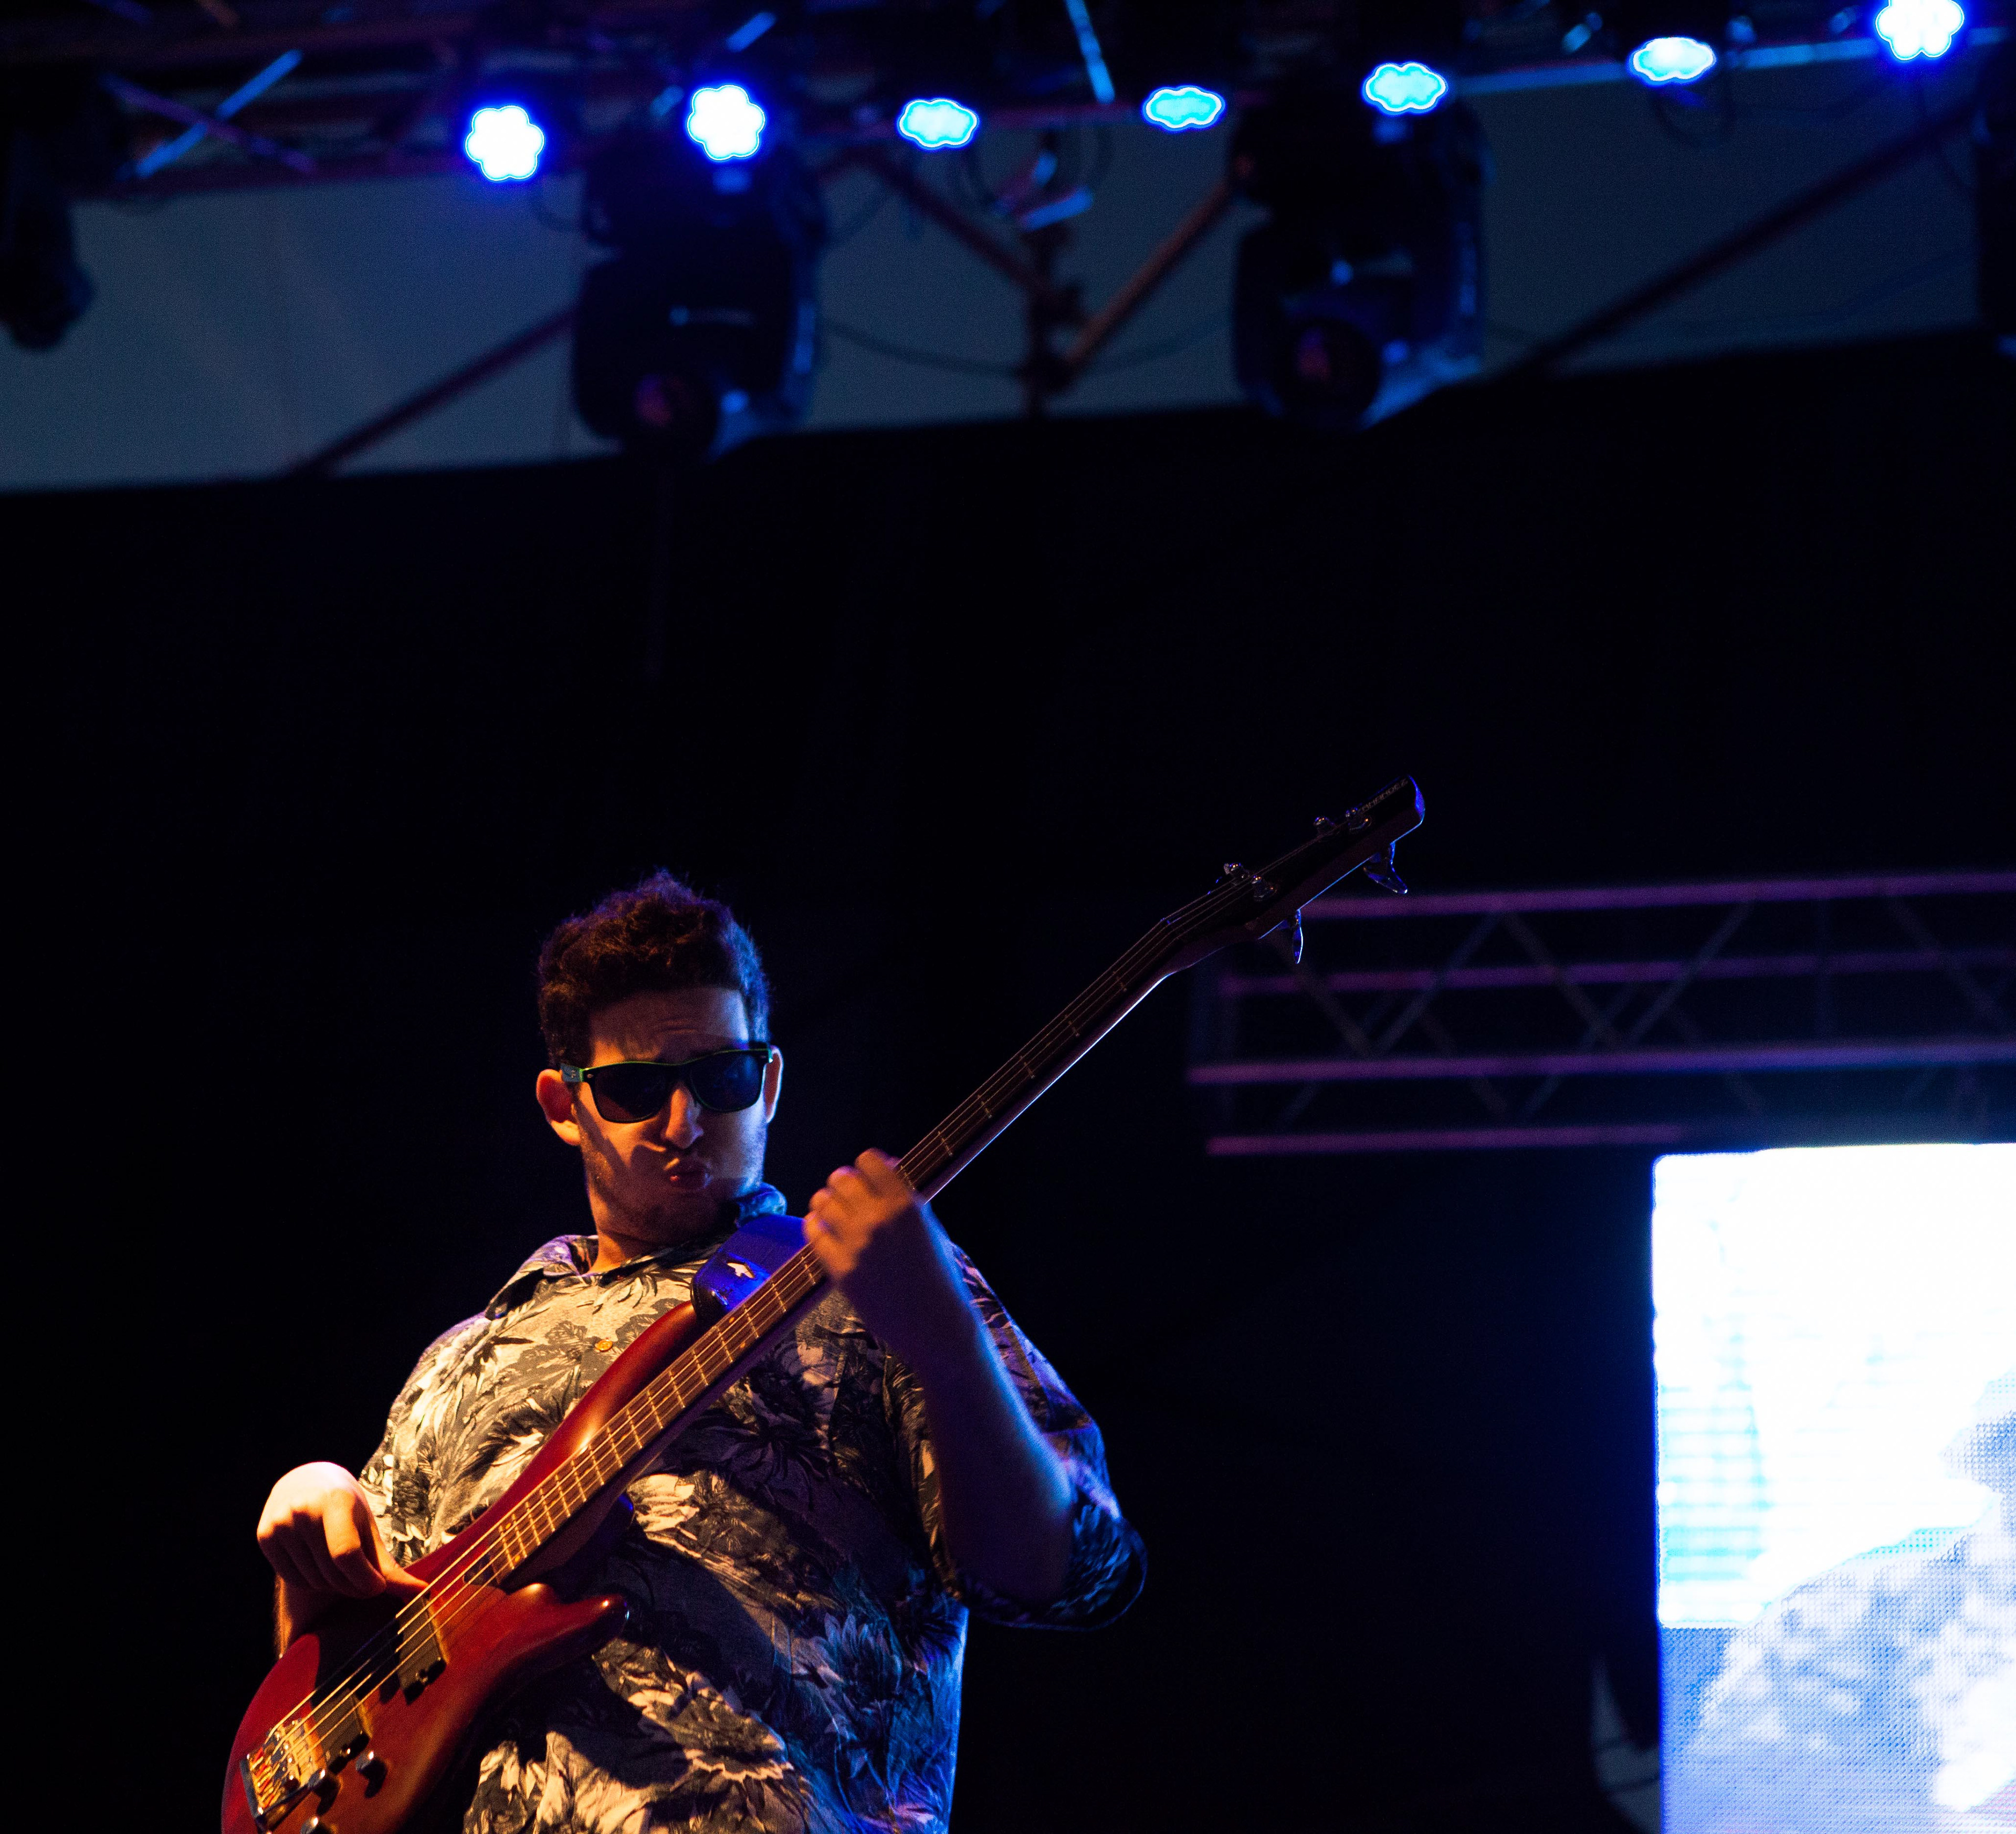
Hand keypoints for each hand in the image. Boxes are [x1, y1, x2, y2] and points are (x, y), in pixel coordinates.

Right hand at [258, 1462, 415, 1641]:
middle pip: (331, 1572)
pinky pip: (292, 1578)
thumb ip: (389, 1565)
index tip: (378, 1588)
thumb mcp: (369, 1528)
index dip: (364, 1580)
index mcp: (335, 1501)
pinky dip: (310, 1581)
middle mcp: (303, 1510)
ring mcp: (280, 1523)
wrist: (306, 1481)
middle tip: (364, 1580)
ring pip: (313, 1581)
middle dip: (353, 1585)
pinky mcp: (264, 1536)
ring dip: (332, 1585)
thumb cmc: (347, 1508)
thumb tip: (422, 1592)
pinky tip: (318, 1563)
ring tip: (341, 1568)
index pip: (347, 1554)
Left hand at [803, 1151, 981, 1379]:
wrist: (935, 1323)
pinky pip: (813, 1232)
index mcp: (907, 1204)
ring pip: (822, 1201)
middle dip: (841, 1185)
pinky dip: (815, 1226)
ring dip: (825, 1203)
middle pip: (840, 1178)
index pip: (868, 1160)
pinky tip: (823, 1231)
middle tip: (845, 1198)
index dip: (864, 1168)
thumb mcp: (928, 1225)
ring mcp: (859, 1246)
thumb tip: (882, 1162)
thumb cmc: (935, 1272)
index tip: (866, 1180)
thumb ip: (904, 1194)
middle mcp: (881, 1219)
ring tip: (832, 1213)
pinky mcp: (842, 1270)